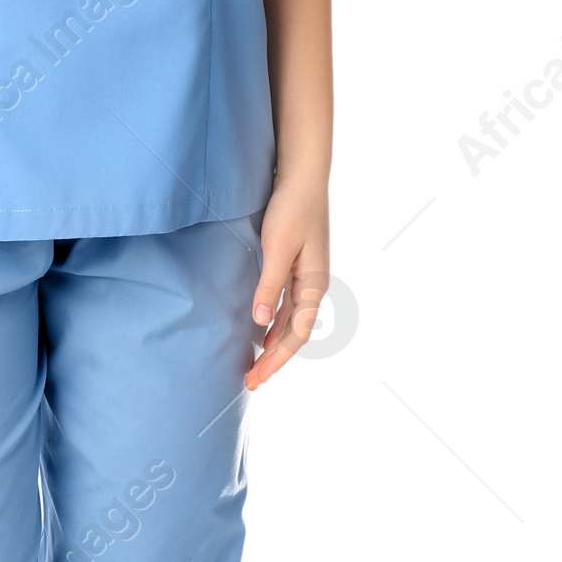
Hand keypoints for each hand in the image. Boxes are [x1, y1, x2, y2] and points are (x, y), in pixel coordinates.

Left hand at [245, 179, 329, 389]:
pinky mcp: (295, 269)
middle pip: (293, 334)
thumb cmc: (292, 209)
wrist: (303, 178)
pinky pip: (286, 308)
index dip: (276, 359)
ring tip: (253, 365)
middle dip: (272, 360)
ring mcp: (305, 278)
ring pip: (289, 323)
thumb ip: (269, 284)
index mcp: (313, 285)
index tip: (257, 378)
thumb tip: (260, 321)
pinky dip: (273, 325)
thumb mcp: (278, 246)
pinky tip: (260, 332)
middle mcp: (312, 287)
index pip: (295, 334)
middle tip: (249, 382)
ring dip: (272, 346)